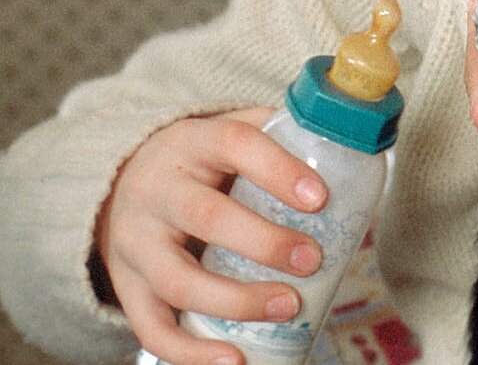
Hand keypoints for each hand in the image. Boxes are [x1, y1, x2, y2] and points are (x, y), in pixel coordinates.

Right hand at [95, 109, 327, 364]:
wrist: (123, 182)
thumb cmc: (201, 163)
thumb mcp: (229, 134)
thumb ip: (281, 138)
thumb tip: (354, 151)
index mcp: (190, 143)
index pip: (233, 144)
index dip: (277, 170)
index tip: (320, 199)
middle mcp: (155, 192)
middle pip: (206, 217)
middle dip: (265, 243)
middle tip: (312, 260)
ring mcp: (135, 243)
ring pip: (178, 280)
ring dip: (237, 301)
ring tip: (289, 306)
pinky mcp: (127, 287)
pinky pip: (152, 328)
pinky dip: (191, 352)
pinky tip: (234, 359)